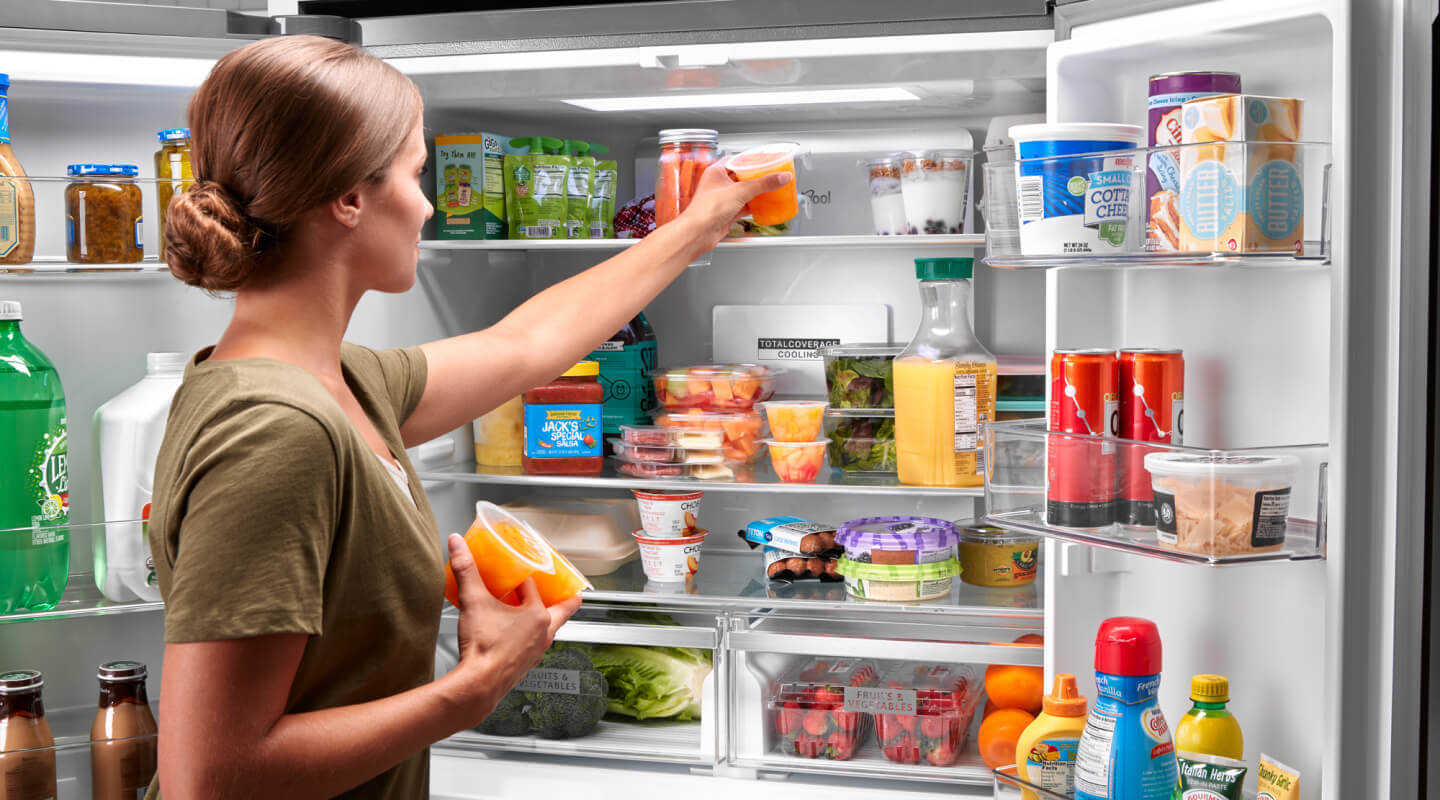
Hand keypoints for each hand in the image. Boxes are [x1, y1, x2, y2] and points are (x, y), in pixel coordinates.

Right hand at [443, 533, 580, 725]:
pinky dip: (528, 640)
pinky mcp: (524, 667)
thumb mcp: (473, 601)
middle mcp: (543, 635)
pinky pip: (532, 648)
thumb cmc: (484, 648)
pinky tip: (513, 639)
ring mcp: (536, 653)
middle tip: (567, 591)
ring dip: (545, 621)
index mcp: (538, 616)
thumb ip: (465, 570)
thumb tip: (458, 544)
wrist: (477, 685)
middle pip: (562, 611)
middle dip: (565, 600)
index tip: (518, 571)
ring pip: (549, 632)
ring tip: (535, 613)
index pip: (535, 588)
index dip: (524, 577)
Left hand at [678, 160, 792, 247]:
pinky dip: (753, 205)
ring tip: (770, 188)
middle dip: (756, 177)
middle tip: (770, 174)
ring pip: (742, 192)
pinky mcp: (726, 212)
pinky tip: (762, 205)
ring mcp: (722, 199)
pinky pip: (743, 206)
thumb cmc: (708, 209)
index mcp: (716, 172)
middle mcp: (718, 184)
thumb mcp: (740, 191)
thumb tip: (781, 177)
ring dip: (755, 192)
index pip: (736, 160)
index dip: (750, 159)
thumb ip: (763, 184)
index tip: (764, 160)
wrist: (699, 233)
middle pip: (741, 176)